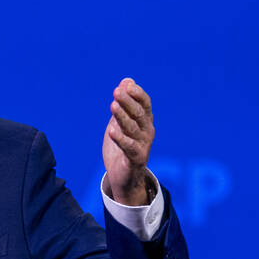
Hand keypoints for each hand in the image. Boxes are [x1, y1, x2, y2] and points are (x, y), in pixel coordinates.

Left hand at [102, 77, 154, 205]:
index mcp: (145, 121)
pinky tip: (111, 131)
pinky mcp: (136, 159)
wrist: (124, 177)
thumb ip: (122, 104)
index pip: (145, 104)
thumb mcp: (120, 123)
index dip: (137, 94)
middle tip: (116, 92)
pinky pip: (129, 147)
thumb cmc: (121, 148)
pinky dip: (120, 139)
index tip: (126, 85)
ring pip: (133, 128)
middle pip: (139, 114)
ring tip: (112, 105)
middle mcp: (147, 131)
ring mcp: (143, 145)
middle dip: (128, 102)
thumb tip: (126, 80)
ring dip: (122, 116)